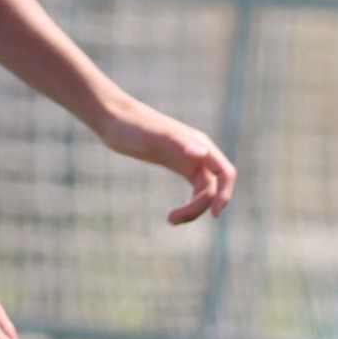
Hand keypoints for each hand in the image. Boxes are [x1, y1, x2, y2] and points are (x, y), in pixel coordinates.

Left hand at [101, 103, 235, 223]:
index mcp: (200, 144)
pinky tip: (173, 213)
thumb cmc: (134, 126)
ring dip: (193, 209)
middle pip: (213, 187)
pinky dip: (188, 203)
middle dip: (199, 207)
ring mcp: (187, 158)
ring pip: (203, 190)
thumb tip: (201, 154)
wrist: (113, 118)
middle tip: (172, 220)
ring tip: (170, 220)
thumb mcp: (156, 136)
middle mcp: (198, 152)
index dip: (224, 194)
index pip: (224, 173)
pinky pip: (193, 187)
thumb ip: (179, 143)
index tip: (214, 215)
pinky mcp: (175, 163)